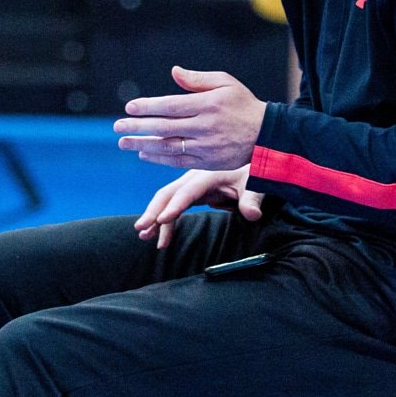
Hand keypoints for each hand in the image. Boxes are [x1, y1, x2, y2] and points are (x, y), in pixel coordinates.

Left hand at [115, 66, 267, 169]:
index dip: (149, 107)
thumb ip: (198, 79)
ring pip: (169, 146)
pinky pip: (179, 161)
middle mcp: (206, 126)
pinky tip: (144, 153)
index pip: (171, 106)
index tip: (130, 107)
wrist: (267, 135)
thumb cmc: (243, 104)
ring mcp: (207, 146)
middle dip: (138, 127)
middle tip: (117, 126)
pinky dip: (160, 158)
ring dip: (143, 144)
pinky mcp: (209, 162)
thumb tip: (174, 72)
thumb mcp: (226, 83)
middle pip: (165, 127)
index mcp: (208, 104)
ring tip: (123, 142)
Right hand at [133, 165, 261, 247]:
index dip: (174, 206)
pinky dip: (165, 220)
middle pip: (168, 194)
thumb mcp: (255, 184)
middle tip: (141, 228)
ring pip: (166, 200)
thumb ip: (252, 199)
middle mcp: (194, 178)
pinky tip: (160, 237)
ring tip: (144, 236)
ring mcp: (190, 185)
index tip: (161, 220)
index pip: (187, 192)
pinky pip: (173, 206)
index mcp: (207, 175)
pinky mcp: (192, 192)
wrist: (251, 159)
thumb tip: (252, 214)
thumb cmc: (252, 171)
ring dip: (154, 218)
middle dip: (152, 211)